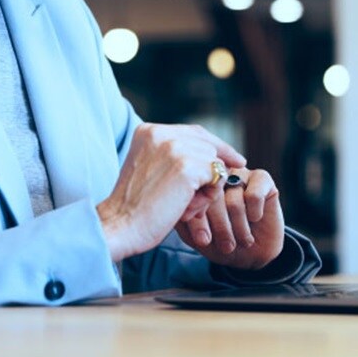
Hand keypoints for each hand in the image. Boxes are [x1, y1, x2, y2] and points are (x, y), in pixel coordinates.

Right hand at [97, 123, 244, 262]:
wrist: (120, 226)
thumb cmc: (136, 207)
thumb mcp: (149, 169)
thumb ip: (171, 155)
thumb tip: (214, 155)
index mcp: (147, 130)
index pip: (194, 132)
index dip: (217, 147)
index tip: (236, 159)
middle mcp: (160, 132)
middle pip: (208, 146)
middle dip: (211, 172)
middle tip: (202, 196)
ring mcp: (174, 148)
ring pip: (214, 162)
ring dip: (206, 187)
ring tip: (183, 205)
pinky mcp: (187, 167)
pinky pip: (216, 177)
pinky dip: (207, 196)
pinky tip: (187, 208)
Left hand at [174, 167, 283, 270]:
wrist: (251, 254)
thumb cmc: (220, 243)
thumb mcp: (196, 236)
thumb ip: (185, 221)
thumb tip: (181, 212)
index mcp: (196, 185)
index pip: (192, 197)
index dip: (198, 221)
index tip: (203, 241)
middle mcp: (216, 176)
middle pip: (213, 197)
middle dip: (219, 227)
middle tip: (226, 246)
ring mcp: (238, 174)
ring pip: (233, 200)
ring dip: (239, 227)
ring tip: (242, 240)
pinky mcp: (261, 178)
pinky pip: (253, 195)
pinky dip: (254, 213)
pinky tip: (255, 219)